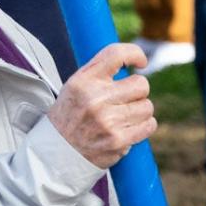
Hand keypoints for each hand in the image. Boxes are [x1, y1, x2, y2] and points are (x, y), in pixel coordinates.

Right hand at [48, 43, 157, 168]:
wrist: (57, 152)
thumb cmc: (71, 114)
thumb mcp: (75, 85)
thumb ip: (100, 70)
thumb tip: (134, 57)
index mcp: (84, 81)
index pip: (116, 54)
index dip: (135, 54)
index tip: (141, 62)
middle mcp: (95, 99)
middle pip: (141, 85)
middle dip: (138, 91)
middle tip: (127, 98)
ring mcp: (107, 121)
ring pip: (147, 106)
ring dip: (140, 111)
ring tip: (124, 116)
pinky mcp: (118, 141)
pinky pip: (149, 125)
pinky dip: (144, 126)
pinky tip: (131, 127)